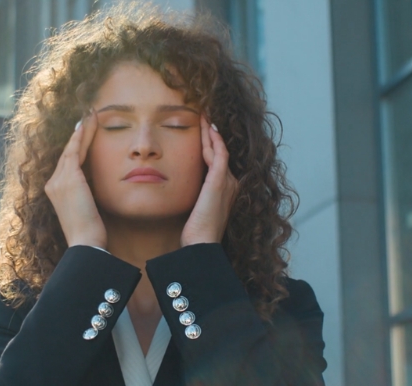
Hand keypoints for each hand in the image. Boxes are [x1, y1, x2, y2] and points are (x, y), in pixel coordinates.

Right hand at [44, 112, 106, 248]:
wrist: (85, 243)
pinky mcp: (68, 179)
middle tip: (87, 118)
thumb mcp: (85, 211)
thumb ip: (86, 196)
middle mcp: (52, 184)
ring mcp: (58, 181)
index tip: (84, 134)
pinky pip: (75, 151)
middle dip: (78, 135)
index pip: (67, 164)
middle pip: (67, 153)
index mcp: (55, 192)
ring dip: (82, 131)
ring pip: (71, 149)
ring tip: (90, 116)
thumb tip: (95, 189)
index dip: (76, 148)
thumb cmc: (89, 233)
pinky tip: (88, 126)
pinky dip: (81, 137)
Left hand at [180, 115, 238, 246]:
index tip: (203, 131)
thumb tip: (179, 187)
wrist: (202, 244)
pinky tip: (209, 129)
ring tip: (205, 116)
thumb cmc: (197, 232)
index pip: (219, 160)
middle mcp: (232, 183)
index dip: (212, 144)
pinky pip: (219, 155)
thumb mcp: (196, 209)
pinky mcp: (220, 182)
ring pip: (220, 150)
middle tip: (205, 116)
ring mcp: (228, 182)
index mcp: (226, 189)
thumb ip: (194, 196)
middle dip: (212, 134)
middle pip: (221, 151)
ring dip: (211, 132)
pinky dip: (215, 141)